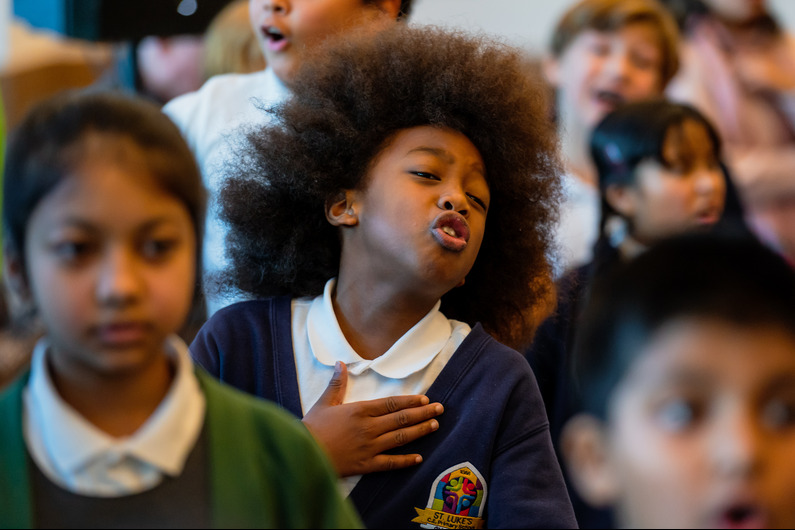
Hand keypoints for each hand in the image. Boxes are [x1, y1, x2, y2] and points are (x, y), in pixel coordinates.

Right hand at [302, 361, 443, 476]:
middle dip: (422, 413)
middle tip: (439, 410)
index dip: (410, 401)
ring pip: (400, 438)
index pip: (392, 404)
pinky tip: (418, 457)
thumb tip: (340, 362)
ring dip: (419, 431)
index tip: (425, 399)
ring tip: (434, 426)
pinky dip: (405, 461)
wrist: (302, 453)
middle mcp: (369, 427)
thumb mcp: (324, 402)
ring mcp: (369, 447)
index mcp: (360, 410)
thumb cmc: (312, 427)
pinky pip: (390, 463)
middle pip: (401, 419)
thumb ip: (337, 383)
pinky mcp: (366, 465)